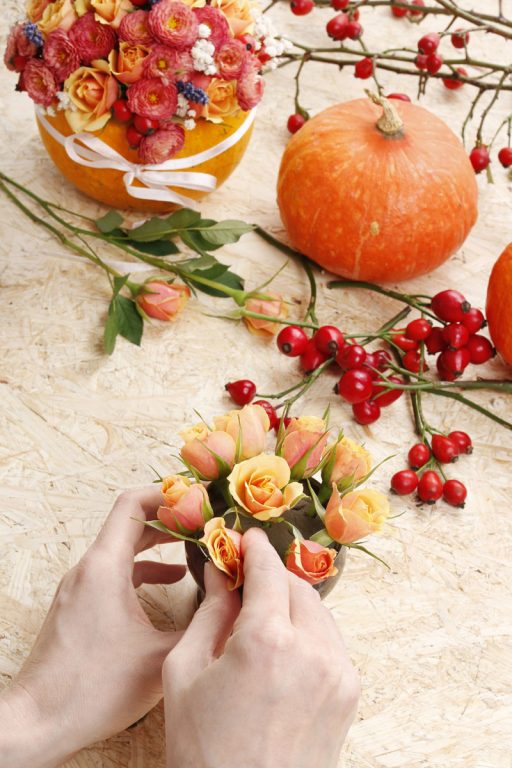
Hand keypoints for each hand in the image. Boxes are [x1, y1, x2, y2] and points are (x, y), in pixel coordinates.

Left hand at [0, 487, 185, 767]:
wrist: (38, 720)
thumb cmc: (92, 689)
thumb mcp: (161, 655)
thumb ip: (201, 624)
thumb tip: (232, 603)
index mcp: (105, 566)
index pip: (132, 504)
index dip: (166, 494)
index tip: (196, 499)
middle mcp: (89, 568)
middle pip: (130, 522)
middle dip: (170, 518)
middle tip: (204, 521)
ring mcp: (80, 586)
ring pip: (122, 548)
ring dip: (157, 544)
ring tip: (194, 547)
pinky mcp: (78, 604)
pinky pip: (114, 571)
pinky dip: (143, 569)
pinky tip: (170, 582)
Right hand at [163, 527, 359, 767]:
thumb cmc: (203, 750)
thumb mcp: (186, 674)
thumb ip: (208, 613)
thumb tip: (219, 573)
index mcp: (267, 640)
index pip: (267, 570)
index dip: (255, 548)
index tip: (245, 538)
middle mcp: (312, 649)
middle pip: (296, 586)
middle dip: (272, 576)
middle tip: (246, 578)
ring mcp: (338, 672)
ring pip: (318, 611)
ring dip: (291, 602)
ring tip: (262, 614)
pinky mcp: (349, 693)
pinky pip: (330, 642)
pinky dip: (308, 631)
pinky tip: (282, 646)